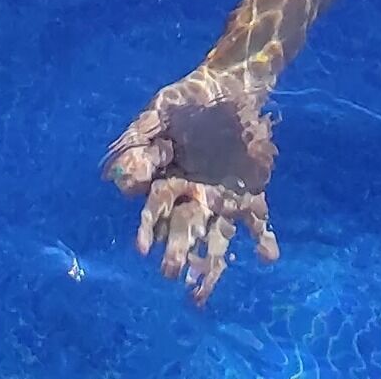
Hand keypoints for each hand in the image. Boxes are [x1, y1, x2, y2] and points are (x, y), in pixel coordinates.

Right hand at [103, 71, 278, 301]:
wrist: (233, 85)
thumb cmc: (188, 99)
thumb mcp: (159, 112)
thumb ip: (138, 142)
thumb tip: (114, 177)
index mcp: (167, 181)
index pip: (155, 210)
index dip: (148, 228)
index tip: (143, 249)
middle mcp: (193, 198)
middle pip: (184, 230)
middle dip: (177, 252)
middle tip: (171, 273)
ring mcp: (222, 201)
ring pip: (216, 238)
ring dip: (211, 265)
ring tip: (202, 294)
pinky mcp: (250, 196)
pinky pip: (256, 222)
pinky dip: (262, 241)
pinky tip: (266, 255)